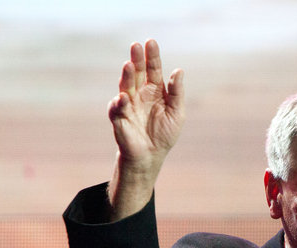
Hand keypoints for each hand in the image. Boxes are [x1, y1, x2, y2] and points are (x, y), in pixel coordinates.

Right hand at [107, 39, 184, 219]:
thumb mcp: (177, 113)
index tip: (151, 42)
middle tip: (136, 46)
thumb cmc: (164, 133)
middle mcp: (139, 93)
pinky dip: (119, 103)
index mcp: (155, 90)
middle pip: (138, 72)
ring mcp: (128, 104)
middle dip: (137, 59)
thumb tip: (179, 71)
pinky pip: (117, 109)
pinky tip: (123, 97)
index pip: (153, 69)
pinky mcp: (119, 118)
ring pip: (125, 85)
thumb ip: (177, 93)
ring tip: (129, 65)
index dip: (152, 56)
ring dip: (127, 76)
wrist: (152, 156)